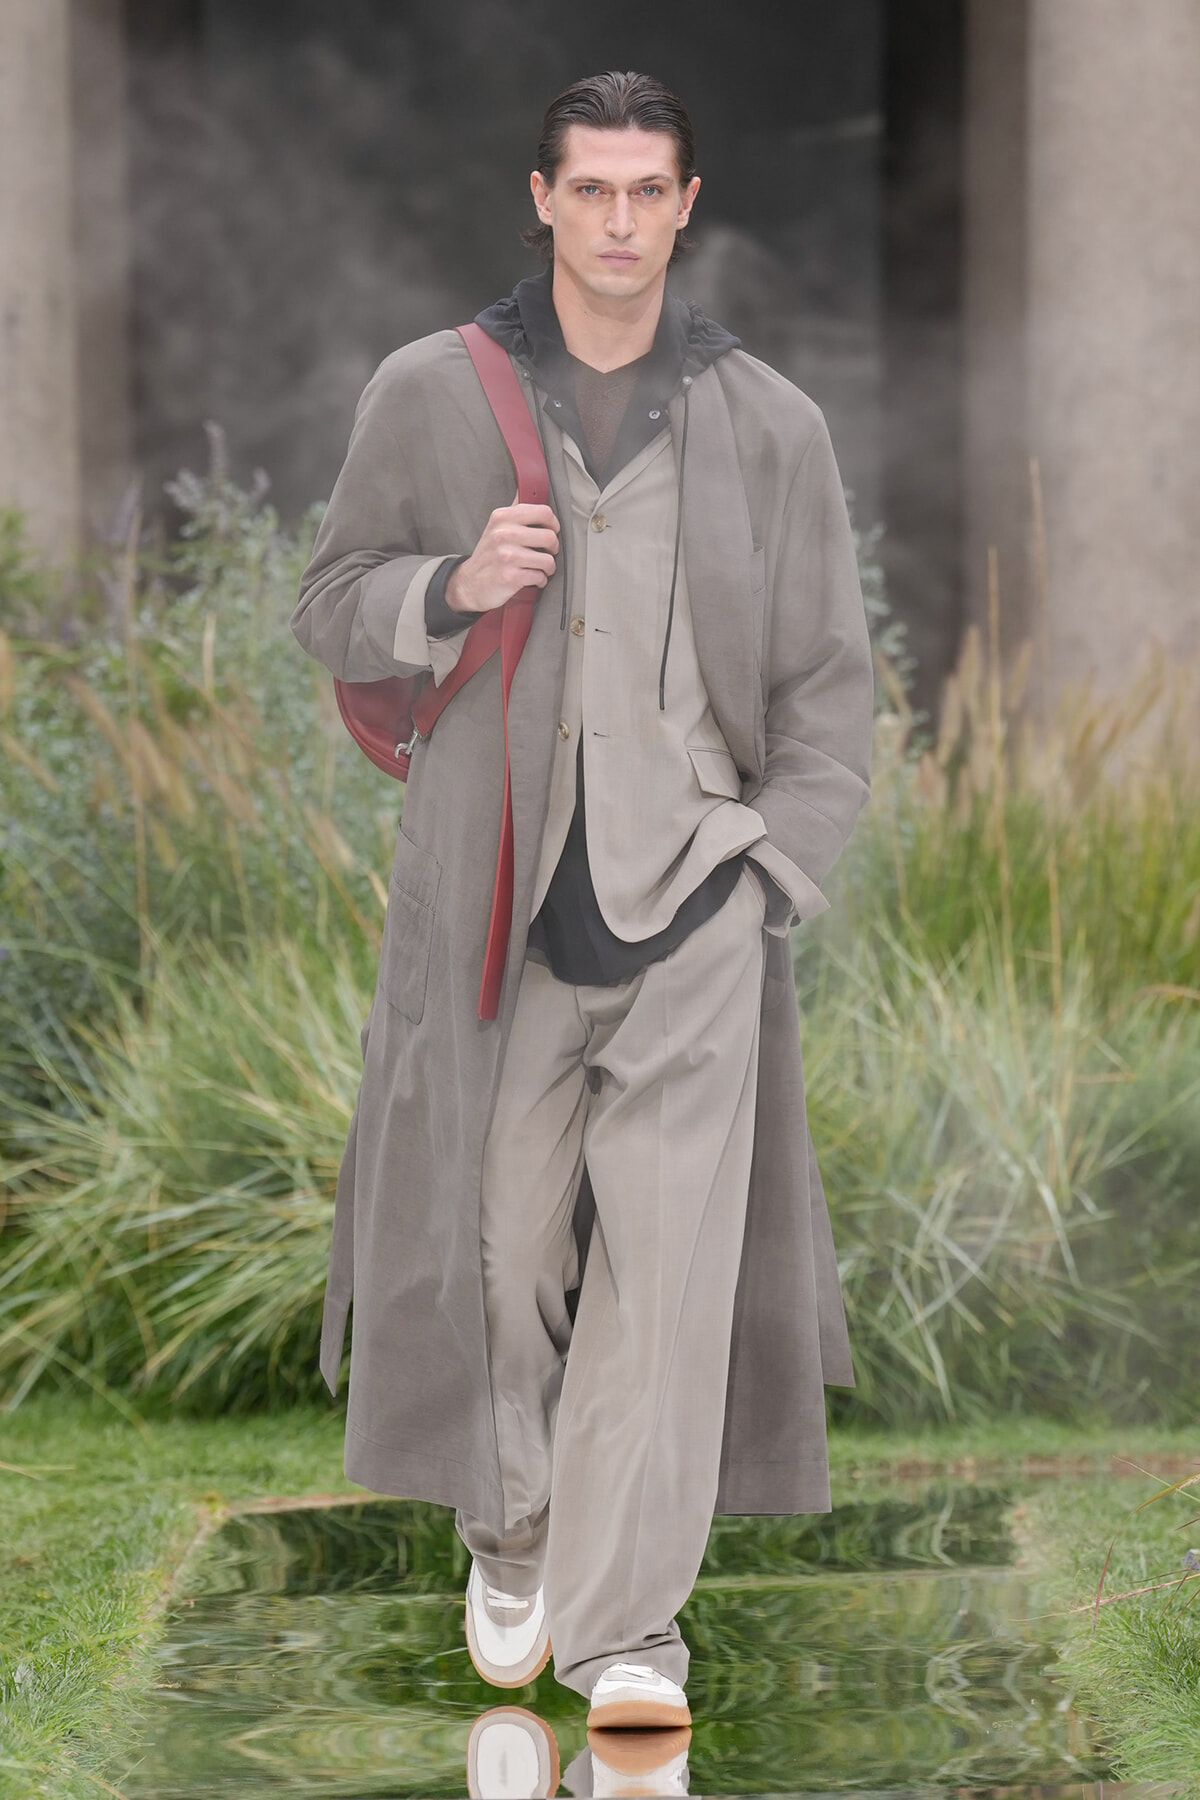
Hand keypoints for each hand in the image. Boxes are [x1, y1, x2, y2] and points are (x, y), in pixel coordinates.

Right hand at [446, 495, 560, 613]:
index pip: (544, 512)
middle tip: (546, 552)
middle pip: (550, 537)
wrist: (470, 583)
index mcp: (502, 516)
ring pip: (548, 560)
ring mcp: (506, 556)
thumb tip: (527, 487)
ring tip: (540, 568)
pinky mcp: (510, 576)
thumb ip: (514, 509)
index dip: (554, 524)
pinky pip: (540, 577)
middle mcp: (503, 534)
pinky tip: (532, 579)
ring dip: (548, 568)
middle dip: (553, 548)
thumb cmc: (489, 554)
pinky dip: (540, 581)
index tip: (551, 531)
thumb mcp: (497, 525)